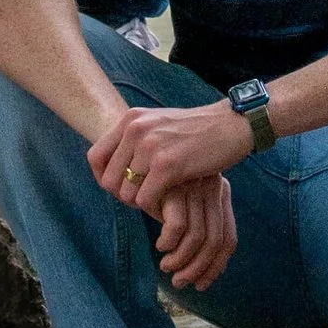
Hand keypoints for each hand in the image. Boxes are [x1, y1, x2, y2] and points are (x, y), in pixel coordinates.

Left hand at [86, 97, 251, 205]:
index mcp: (130, 119)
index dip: (104, 178)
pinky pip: (144, 200)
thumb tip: (107, 168)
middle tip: (148, 196)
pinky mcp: (167, 165)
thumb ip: (133, 140)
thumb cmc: (197, 131)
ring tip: (161, 198)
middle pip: (108, 181)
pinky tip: (170, 202)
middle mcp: (136, 129)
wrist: (232, 125)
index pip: (94, 158)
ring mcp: (150, 146)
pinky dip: (156, 209)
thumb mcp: (158, 124)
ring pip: (126, 194)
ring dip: (142, 204)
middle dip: (125, 195)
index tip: (123, 187)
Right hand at [153, 173, 236, 292]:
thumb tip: (212, 272)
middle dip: (197, 270)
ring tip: (166, 267)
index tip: (201, 285)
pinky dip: (169, 244)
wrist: (140, 158)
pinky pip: (177, 227)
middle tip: (180, 282)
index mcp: (222, 193)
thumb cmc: (163, 187)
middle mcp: (214, 188)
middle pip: (215, 242)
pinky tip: (160, 246)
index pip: (229, 239)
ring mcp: (195, 187)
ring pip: (197, 238)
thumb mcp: (187, 206)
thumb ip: (199, 228)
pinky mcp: (174, 186)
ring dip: (180, 261)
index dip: (216, 267)